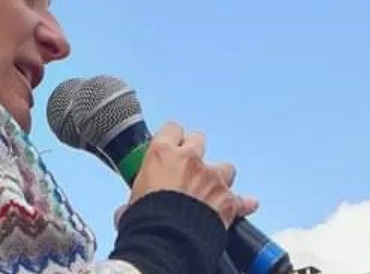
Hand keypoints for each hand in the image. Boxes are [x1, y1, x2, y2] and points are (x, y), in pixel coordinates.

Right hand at [124, 122, 257, 227]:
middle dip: (196, 151)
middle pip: (199, 139)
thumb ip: (134, 200)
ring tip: (212, 190)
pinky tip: (246, 205)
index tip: (171, 145)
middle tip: (188, 166)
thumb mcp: (131, 203)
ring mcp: (212, 178)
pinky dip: (243, 203)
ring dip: (219, 177)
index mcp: (162, 153)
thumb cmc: (145, 219)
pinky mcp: (227, 200)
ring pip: (225, 166)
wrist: (167, 240)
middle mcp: (190, 159)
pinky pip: (242, 199)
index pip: (172, 129)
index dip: (172, 138)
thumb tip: (124, 213)